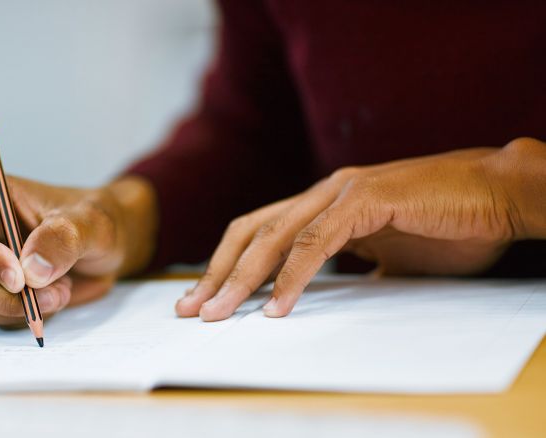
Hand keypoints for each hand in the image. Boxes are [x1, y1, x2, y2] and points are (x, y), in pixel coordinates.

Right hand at [0, 173, 156, 325]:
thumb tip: (31, 270)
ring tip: (59, 292)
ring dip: (14, 308)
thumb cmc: (95, 221)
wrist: (107, 247)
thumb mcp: (90, 222)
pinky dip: (21, 317)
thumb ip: (63, 238)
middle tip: (49, 294)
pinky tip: (52, 298)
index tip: (19, 279)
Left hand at [177, 138, 545, 320]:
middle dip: (217, 274)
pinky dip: (294, 276)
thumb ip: (352, 265)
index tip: (204, 301)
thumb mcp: (387, 254)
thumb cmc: (448, 225)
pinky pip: (318, 242)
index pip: (258, 233)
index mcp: (323, 204)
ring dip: (243, 279)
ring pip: (275, 236)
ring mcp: (343, 192)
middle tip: (192, 311)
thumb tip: (332, 292)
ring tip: (221, 314)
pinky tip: (278, 307)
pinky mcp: (367, 199)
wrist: (499, 194)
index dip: (226, 265)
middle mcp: (323, 193)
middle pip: (250, 233)